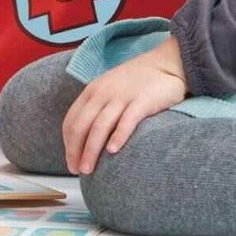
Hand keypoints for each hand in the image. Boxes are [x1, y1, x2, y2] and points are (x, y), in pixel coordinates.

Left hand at [62, 38, 187, 175]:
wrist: (166, 64)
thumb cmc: (137, 82)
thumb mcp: (109, 89)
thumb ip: (97, 108)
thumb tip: (84, 139)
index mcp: (92, 91)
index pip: (72, 121)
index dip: (68, 144)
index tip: (70, 162)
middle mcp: (103, 93)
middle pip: (82, 126)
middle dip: (76, 151)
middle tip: (77, 171)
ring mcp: (122, 96)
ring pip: (100, 126)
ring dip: (91, 150)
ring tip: (88, 169)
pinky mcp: (142, 101)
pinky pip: (127, 120)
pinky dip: (118, 136)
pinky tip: (113, 151)